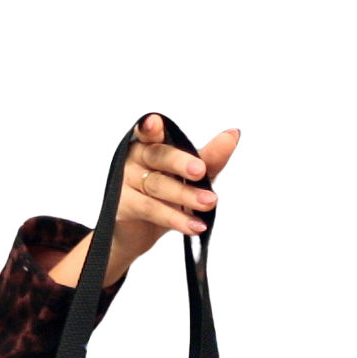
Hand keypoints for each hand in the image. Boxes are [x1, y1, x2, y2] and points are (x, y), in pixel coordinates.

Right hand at [112, 114, 241, 273]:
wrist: (139, 233)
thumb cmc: (167, 197)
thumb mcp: (192, 177)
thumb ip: (210, 158)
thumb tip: (234, 134)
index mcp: (151, 144)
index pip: (151, 133)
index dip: (151, 129)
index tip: (155, 124)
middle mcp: (135, 158)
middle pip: (157, 156)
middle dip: (179, 162)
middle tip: (200, 170)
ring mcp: (125, 181)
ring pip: (157, 185)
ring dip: (186, 195)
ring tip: (210, 202)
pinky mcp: (122, 206)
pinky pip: (151, 210)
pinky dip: (176, 218)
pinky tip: (196, 226)